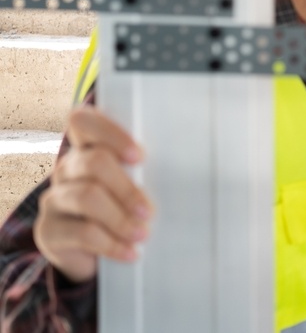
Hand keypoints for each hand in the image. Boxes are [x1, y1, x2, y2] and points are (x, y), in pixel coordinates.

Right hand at [34, 106, 152, 282]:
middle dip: (126, 187)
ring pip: (86, 198)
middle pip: (93, 162)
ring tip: (143, 234)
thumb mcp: (135, 184)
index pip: (83, 121)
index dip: (110, 133)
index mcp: (87, 147)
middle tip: (149, 210)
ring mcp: (54, 198)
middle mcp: (67, 168)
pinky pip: (81, 233)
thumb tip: (188, 169)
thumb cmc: (124, 206)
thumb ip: (144, 171)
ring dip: (120, 218)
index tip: (140, 156)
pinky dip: (111, 244)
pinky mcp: (48, 231)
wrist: (92, 252)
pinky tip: (130, 252)